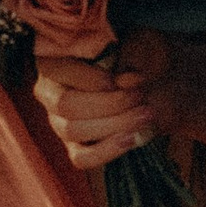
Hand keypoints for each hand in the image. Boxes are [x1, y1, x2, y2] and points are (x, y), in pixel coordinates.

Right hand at [36, 42, 166, 174]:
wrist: (156, 84)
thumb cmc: (142, 59)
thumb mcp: (142, 48)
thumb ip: (133, 59)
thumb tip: (127, 80)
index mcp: (57, 60)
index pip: (60, 70)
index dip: (95, 78)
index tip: (130, 79)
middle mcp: (50, 92)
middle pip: (65, 104)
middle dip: (109, 104)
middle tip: (141, 98)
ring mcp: (59, 122)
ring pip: (72, 130)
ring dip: (114, 125)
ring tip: (144, 115)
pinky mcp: (75, 148)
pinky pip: (81, 158)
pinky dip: (107, 150)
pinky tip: (131, 138)